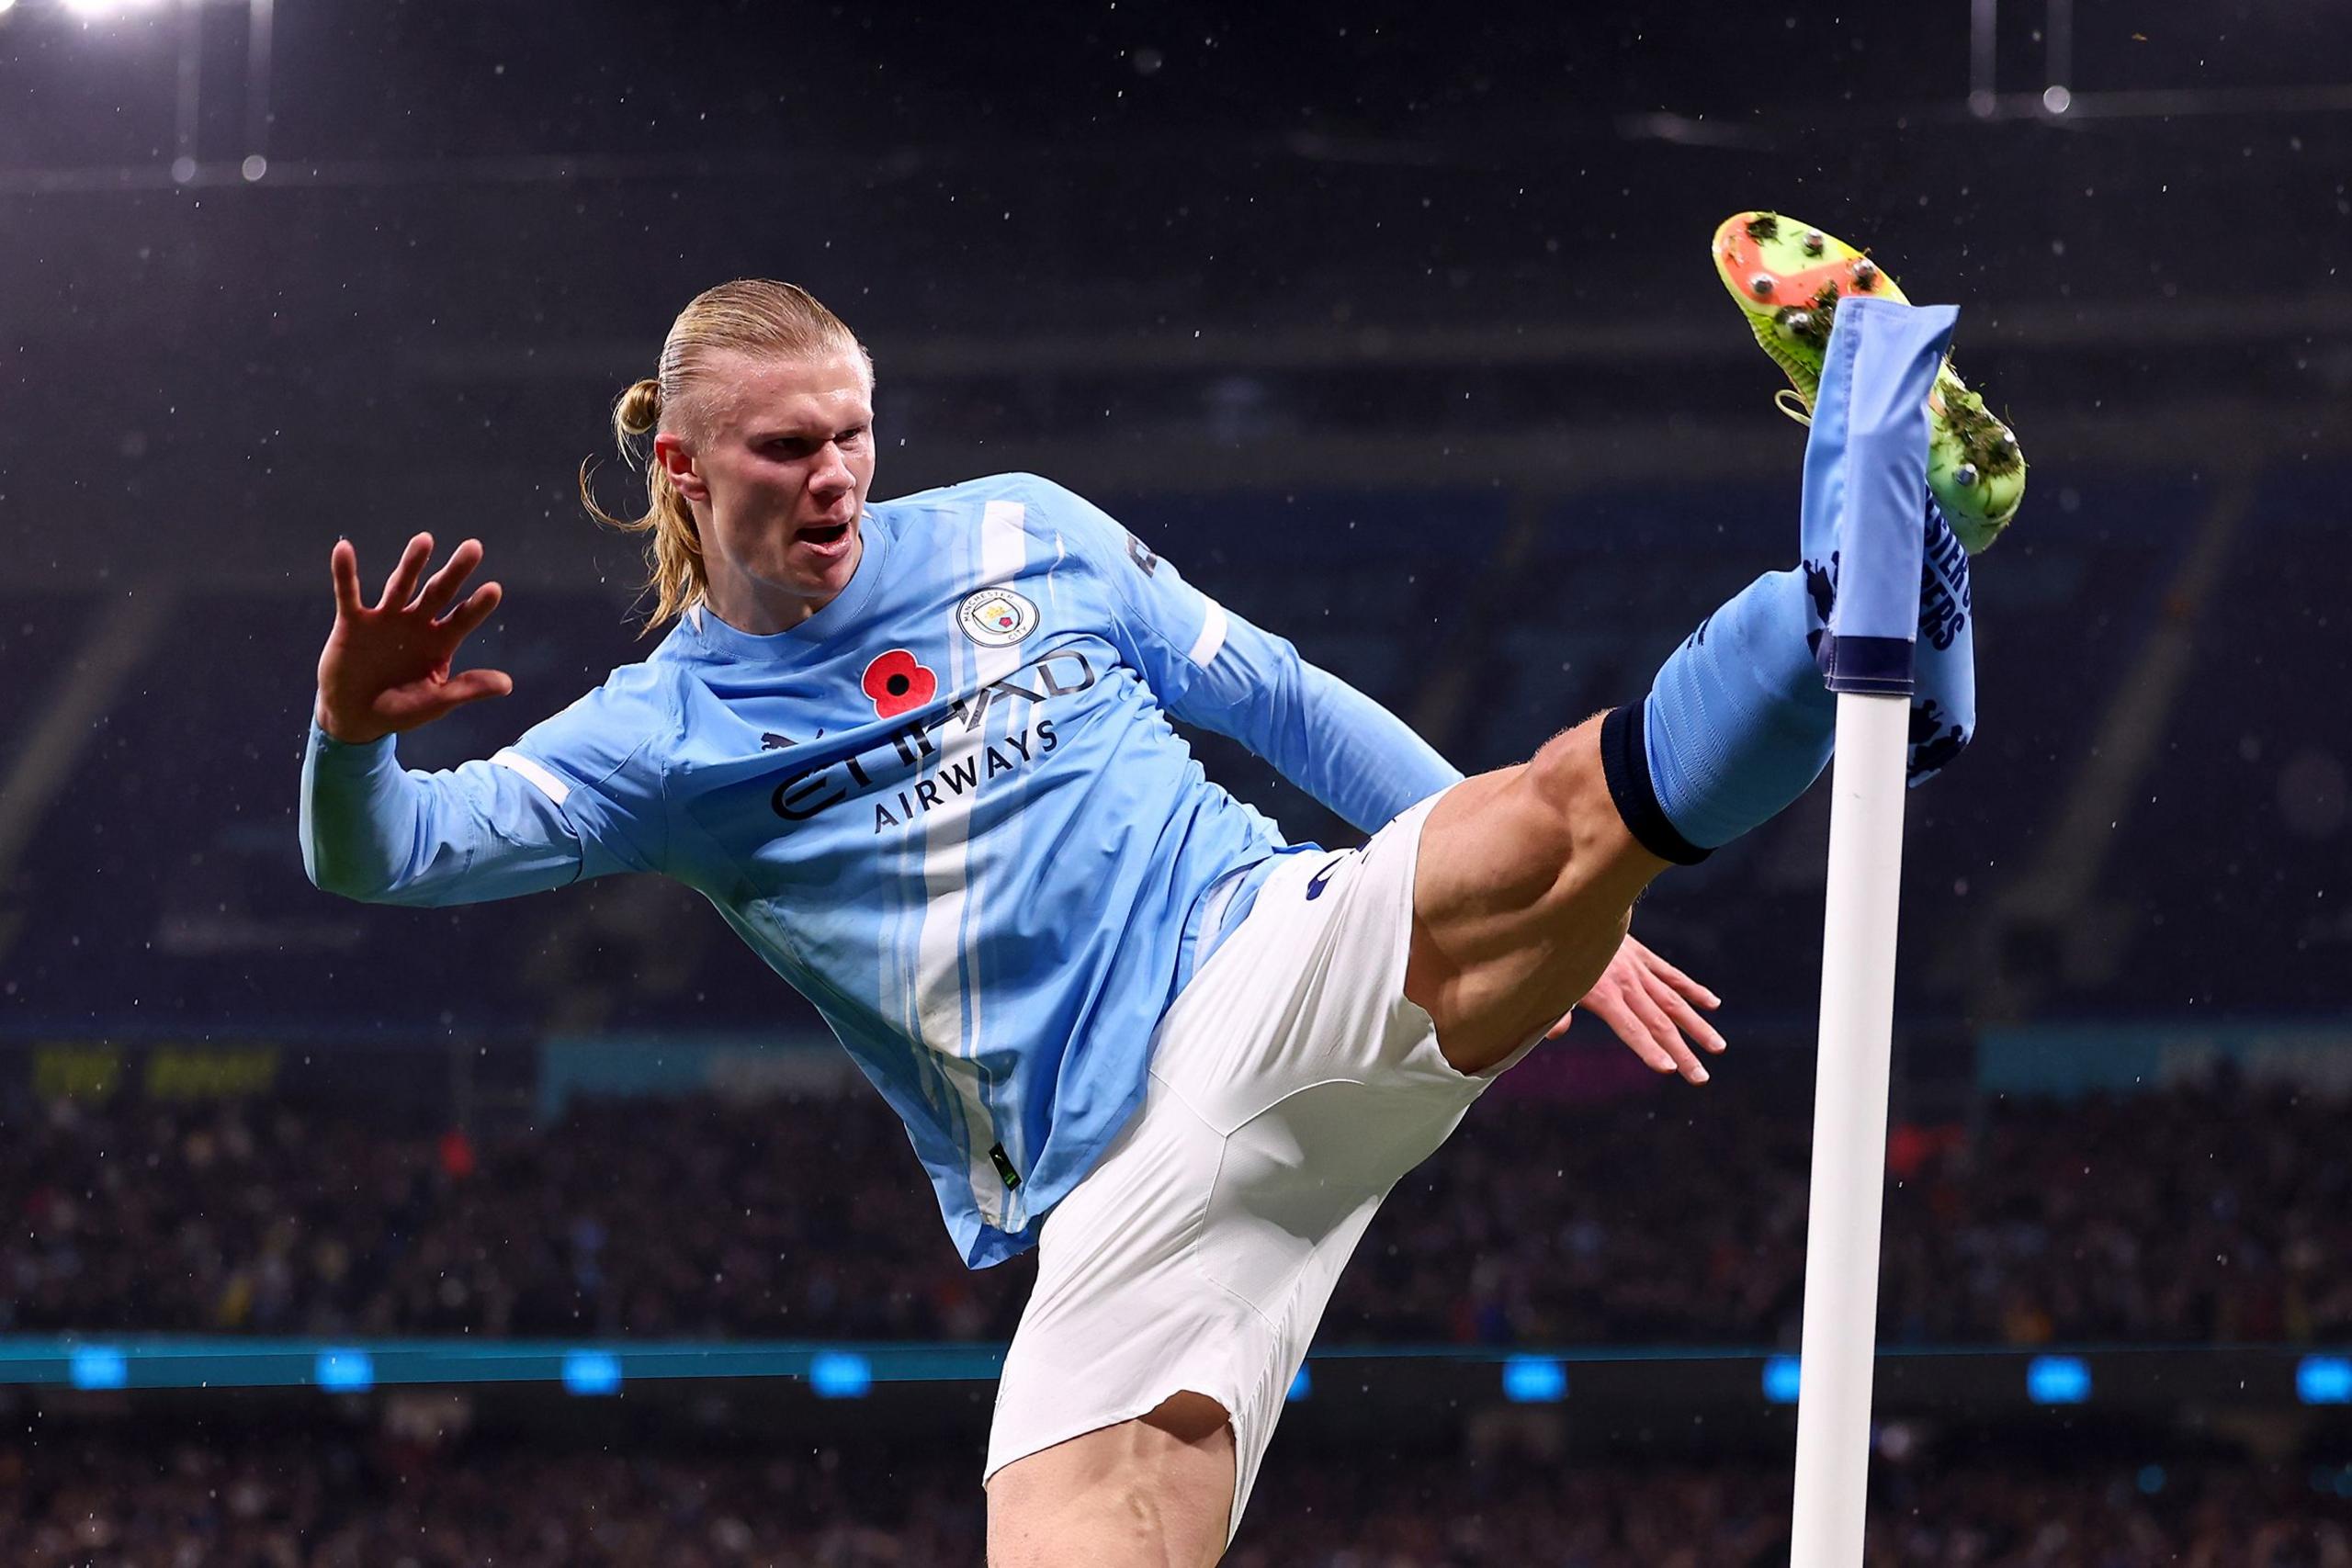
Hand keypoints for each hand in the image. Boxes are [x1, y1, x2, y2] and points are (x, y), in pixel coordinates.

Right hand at [315, 533, 511, 744]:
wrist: (354, 718)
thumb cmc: (400, 710)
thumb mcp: (435, 702)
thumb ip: (466, 689)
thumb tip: (508, 685)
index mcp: (440, 642)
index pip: (463, 619)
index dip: (477, 606)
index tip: (494, 589)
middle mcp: (416, 624)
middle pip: (439, 592)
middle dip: (455, 572)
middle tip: (474, 547)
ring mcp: (385, 619)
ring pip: (401, 585)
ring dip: (412, 564)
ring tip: (426, 540)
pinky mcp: (352, 622)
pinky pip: (348, 593)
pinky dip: (345, 572)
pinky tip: (344, 549)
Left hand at [1547, 934, 1724, 1083]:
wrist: (1571, 906)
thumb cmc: (1554, 952)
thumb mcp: (1550, 981)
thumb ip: (1555, 1010)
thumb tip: (1553, 1034)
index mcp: (1603, 994)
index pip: (1630, 1027)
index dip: (1648, 1049)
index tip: (1669, 1069)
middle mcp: (1627, 983)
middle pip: (1659, 1023)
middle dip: (1682, 1052)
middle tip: (1701, 1078)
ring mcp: (1639, 969)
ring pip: (1674, 1002)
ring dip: (1697, 1026)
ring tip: (1718, 1047)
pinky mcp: (1644, 956)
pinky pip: (1672, 976)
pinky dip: (1694, 990)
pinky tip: (1714, 1005)